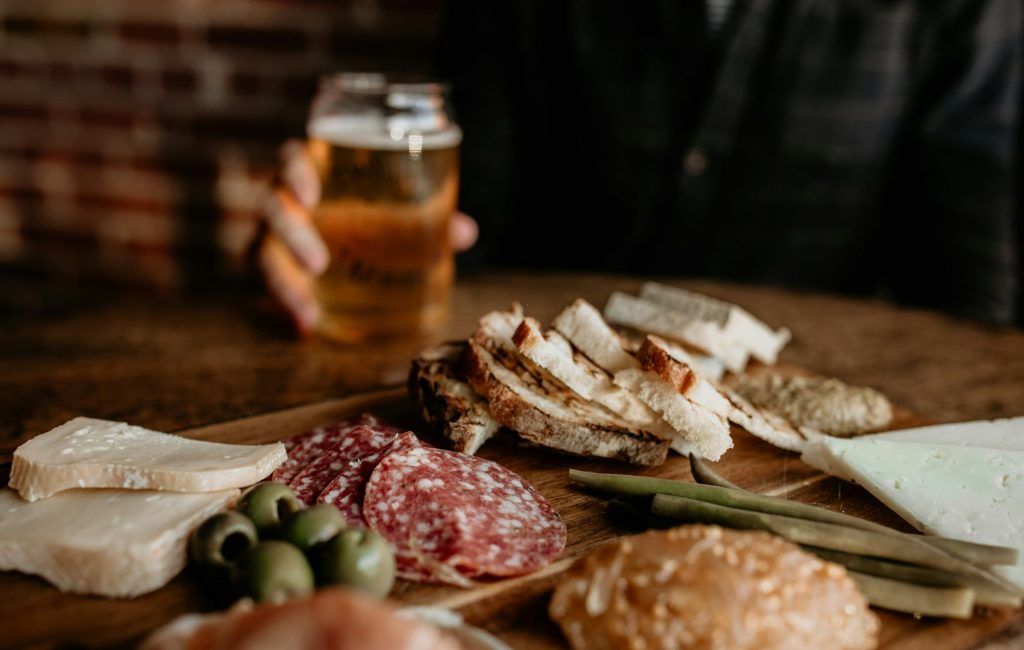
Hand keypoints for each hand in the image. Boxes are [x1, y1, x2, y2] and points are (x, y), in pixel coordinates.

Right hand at [258, 139, 477, 334]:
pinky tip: (303, 329)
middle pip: (273, 208)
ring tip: (308, 312)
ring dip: (282, 283)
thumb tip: (465, 231)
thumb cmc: (373, 208)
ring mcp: (273, 234)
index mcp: (311, 170)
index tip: (311, 195)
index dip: (295, 172)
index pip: (291, 159)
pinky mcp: (274, 266)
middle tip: (317, 263)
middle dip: (291, 234)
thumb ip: (428, 215)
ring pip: (262, 252)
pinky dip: (284, 307)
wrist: (346, 231)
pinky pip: (268, 287)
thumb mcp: (400, 209)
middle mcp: (284, 199)